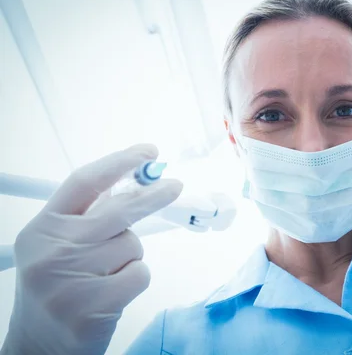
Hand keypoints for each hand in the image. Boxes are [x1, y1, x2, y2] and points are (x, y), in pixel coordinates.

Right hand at [1, 144, 182, 354]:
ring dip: (130, 256)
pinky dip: (135, 279)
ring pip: (133, 245)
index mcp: (44, 228)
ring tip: (105, 275)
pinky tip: (112, 293)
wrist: (38, 345)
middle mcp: (53, 250)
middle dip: (152, 195)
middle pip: (118, 209)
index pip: (85, 182)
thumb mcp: (56, 246)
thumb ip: (87, 218)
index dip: (120, 162)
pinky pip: (139, 273)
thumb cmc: (57, 289)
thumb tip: (137, 186)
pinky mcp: (92, 306)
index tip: (147, 153)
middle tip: (174, 186)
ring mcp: (71, 280)